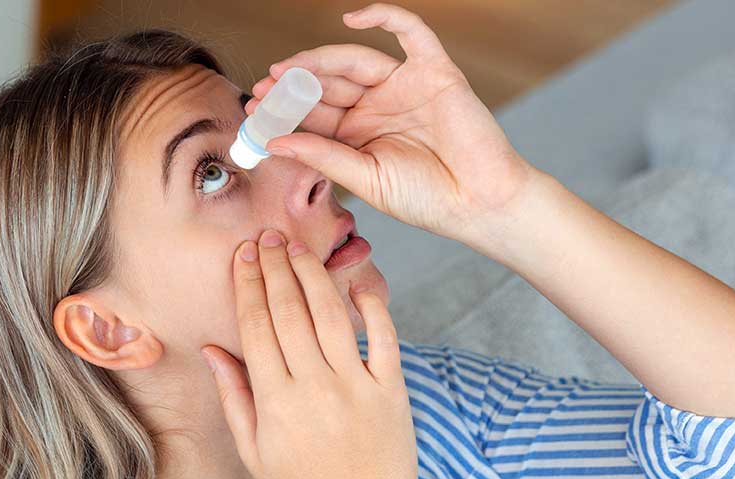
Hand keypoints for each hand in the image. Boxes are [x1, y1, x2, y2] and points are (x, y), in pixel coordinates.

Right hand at [200, 229, 425, 478]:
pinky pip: (384, 337)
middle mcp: (315, 387)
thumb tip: (213, 350)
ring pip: (331, 315)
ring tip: (298, 249)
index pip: (257, 327)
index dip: (248, 286)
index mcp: (276, 402)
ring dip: (313, 275)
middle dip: (275, 268)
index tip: (243, 256)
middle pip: (290, 312)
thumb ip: (235, 397)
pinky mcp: (391, 389)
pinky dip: (372, 305)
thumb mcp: (255, 451)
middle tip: (267, 237)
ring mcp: (357, 385)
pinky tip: (357, 282)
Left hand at [247, 2, 539, 242]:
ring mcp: (404, 86)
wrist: (481, 203)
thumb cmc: (428, 200)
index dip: (284, 110)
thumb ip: (324, 157)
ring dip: (320, 60)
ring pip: (355, 60)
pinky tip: (352, 20)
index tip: (254, 111)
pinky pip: (410, 32)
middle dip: (295, 84)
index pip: (314, 115)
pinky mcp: (434, 71)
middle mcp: (377, 107)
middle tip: (265, 87)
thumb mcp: (367, 180)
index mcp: (359, 136)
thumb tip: (275, 142)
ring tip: (289, 70)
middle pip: (328, 84)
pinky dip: (384, 18)